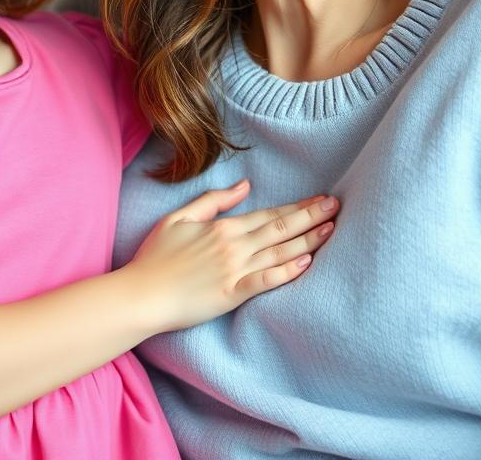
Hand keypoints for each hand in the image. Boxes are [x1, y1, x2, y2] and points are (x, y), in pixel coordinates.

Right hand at [124, 181, 337, 332]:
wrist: (142, 294)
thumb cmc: (156, 256)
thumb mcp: (179, 217)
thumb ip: (213, 201)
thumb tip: (244, 186)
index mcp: (223, 227)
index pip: (269, 214)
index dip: (298, 207)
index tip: (321, 199)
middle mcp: (234, 245)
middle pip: (281, 228)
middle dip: (312, 217)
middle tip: (338, 207)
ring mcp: (235, 270)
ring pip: (280, 252)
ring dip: (309, 240)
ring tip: (332, 230)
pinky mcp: (233, 294)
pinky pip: (266, 280)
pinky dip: (288, 271)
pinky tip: (308, 263)